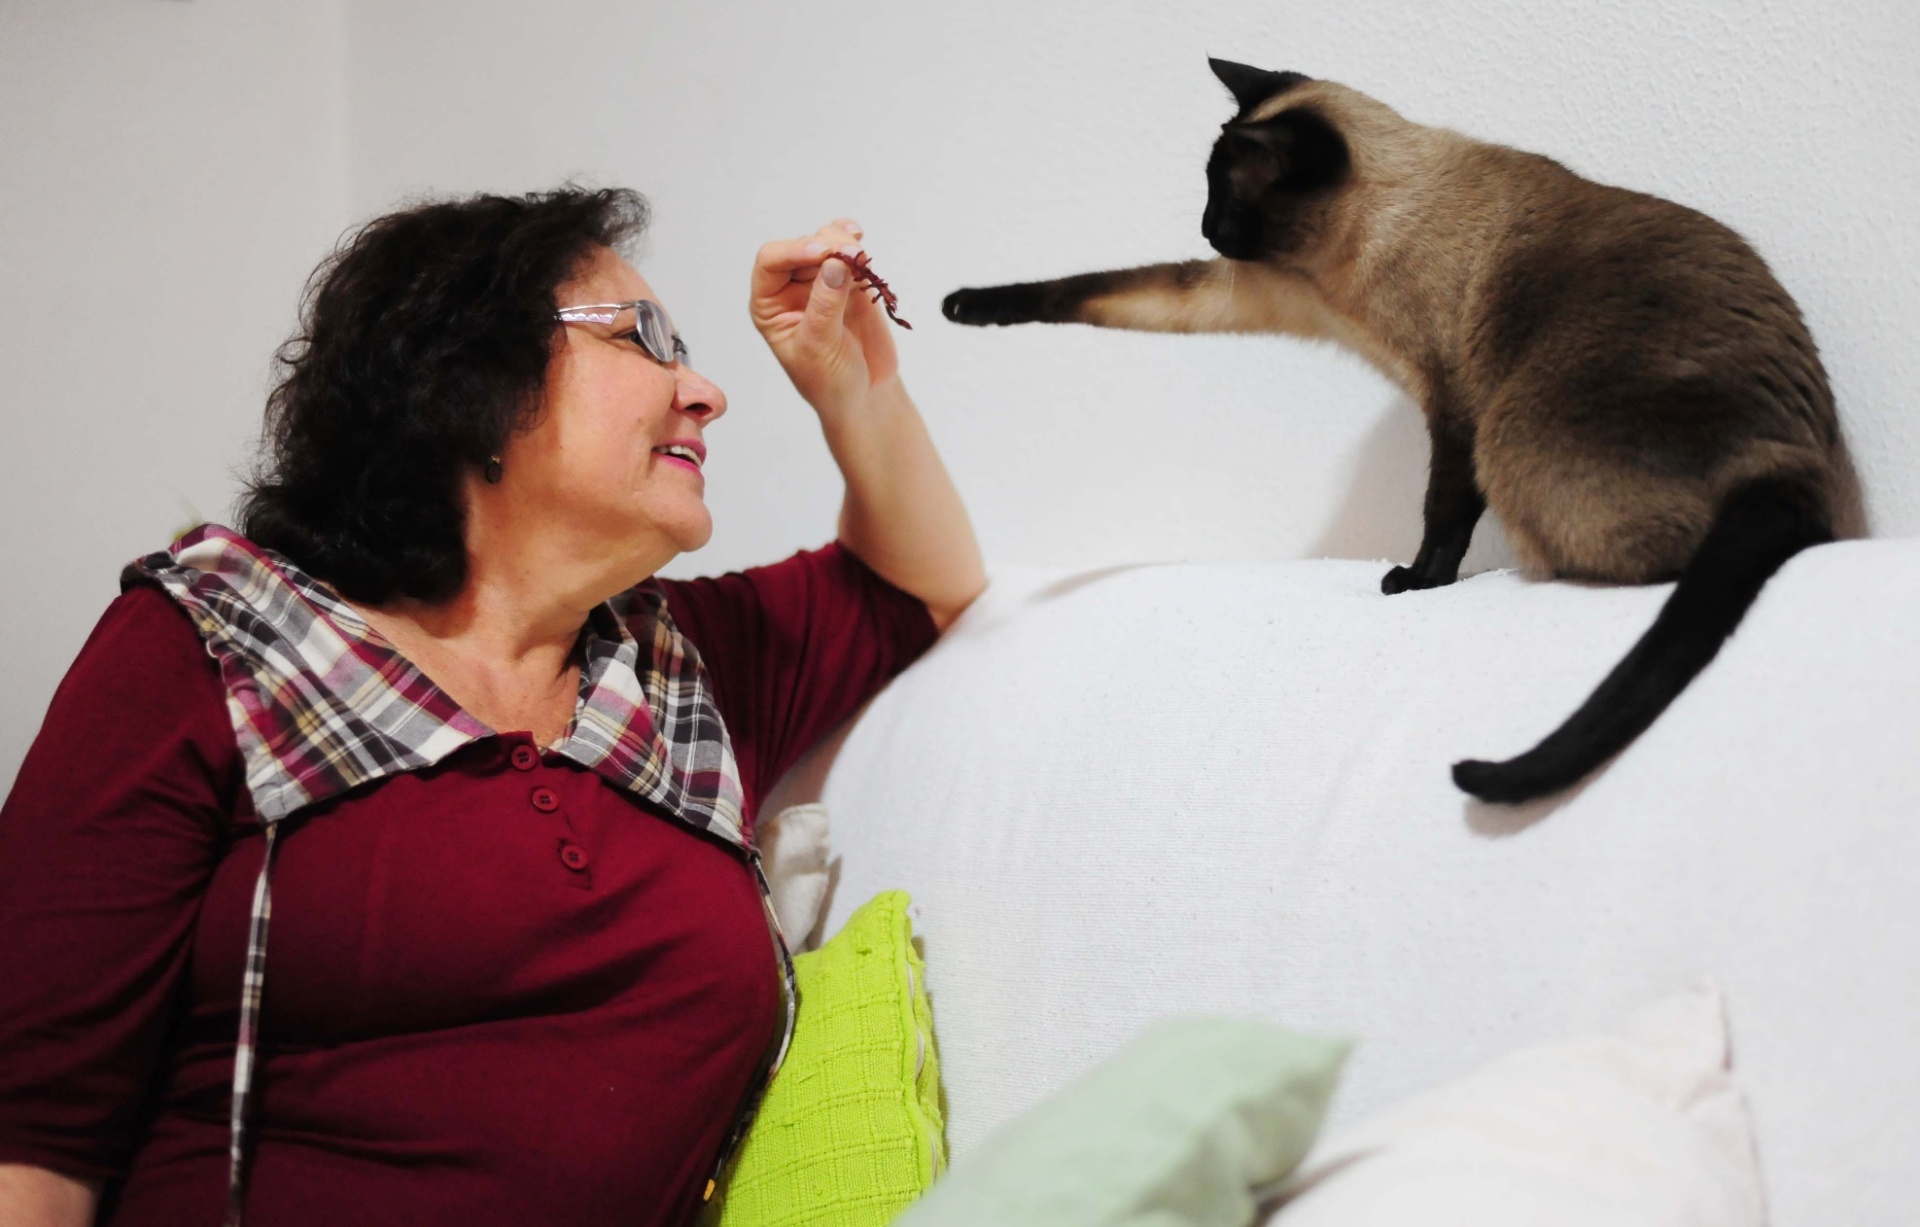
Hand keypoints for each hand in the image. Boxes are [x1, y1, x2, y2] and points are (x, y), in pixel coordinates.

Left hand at [750, 219, 900, 418]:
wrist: (864, 397)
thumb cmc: (830, 381)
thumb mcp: (820, 347)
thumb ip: (825, 304)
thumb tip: (835, 263)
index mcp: (770, 305)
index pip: (771, 262)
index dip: (794, 251)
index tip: (823, 254)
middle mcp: (791, 289)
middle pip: (802, 247)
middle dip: (826, 246)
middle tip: (854, 255)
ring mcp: (821, 284)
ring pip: (826, 243)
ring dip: (842, 242)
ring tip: (861, 256)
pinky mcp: (849, 285)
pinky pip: (848, 253)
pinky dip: (854, 243)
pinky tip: (860, 238)